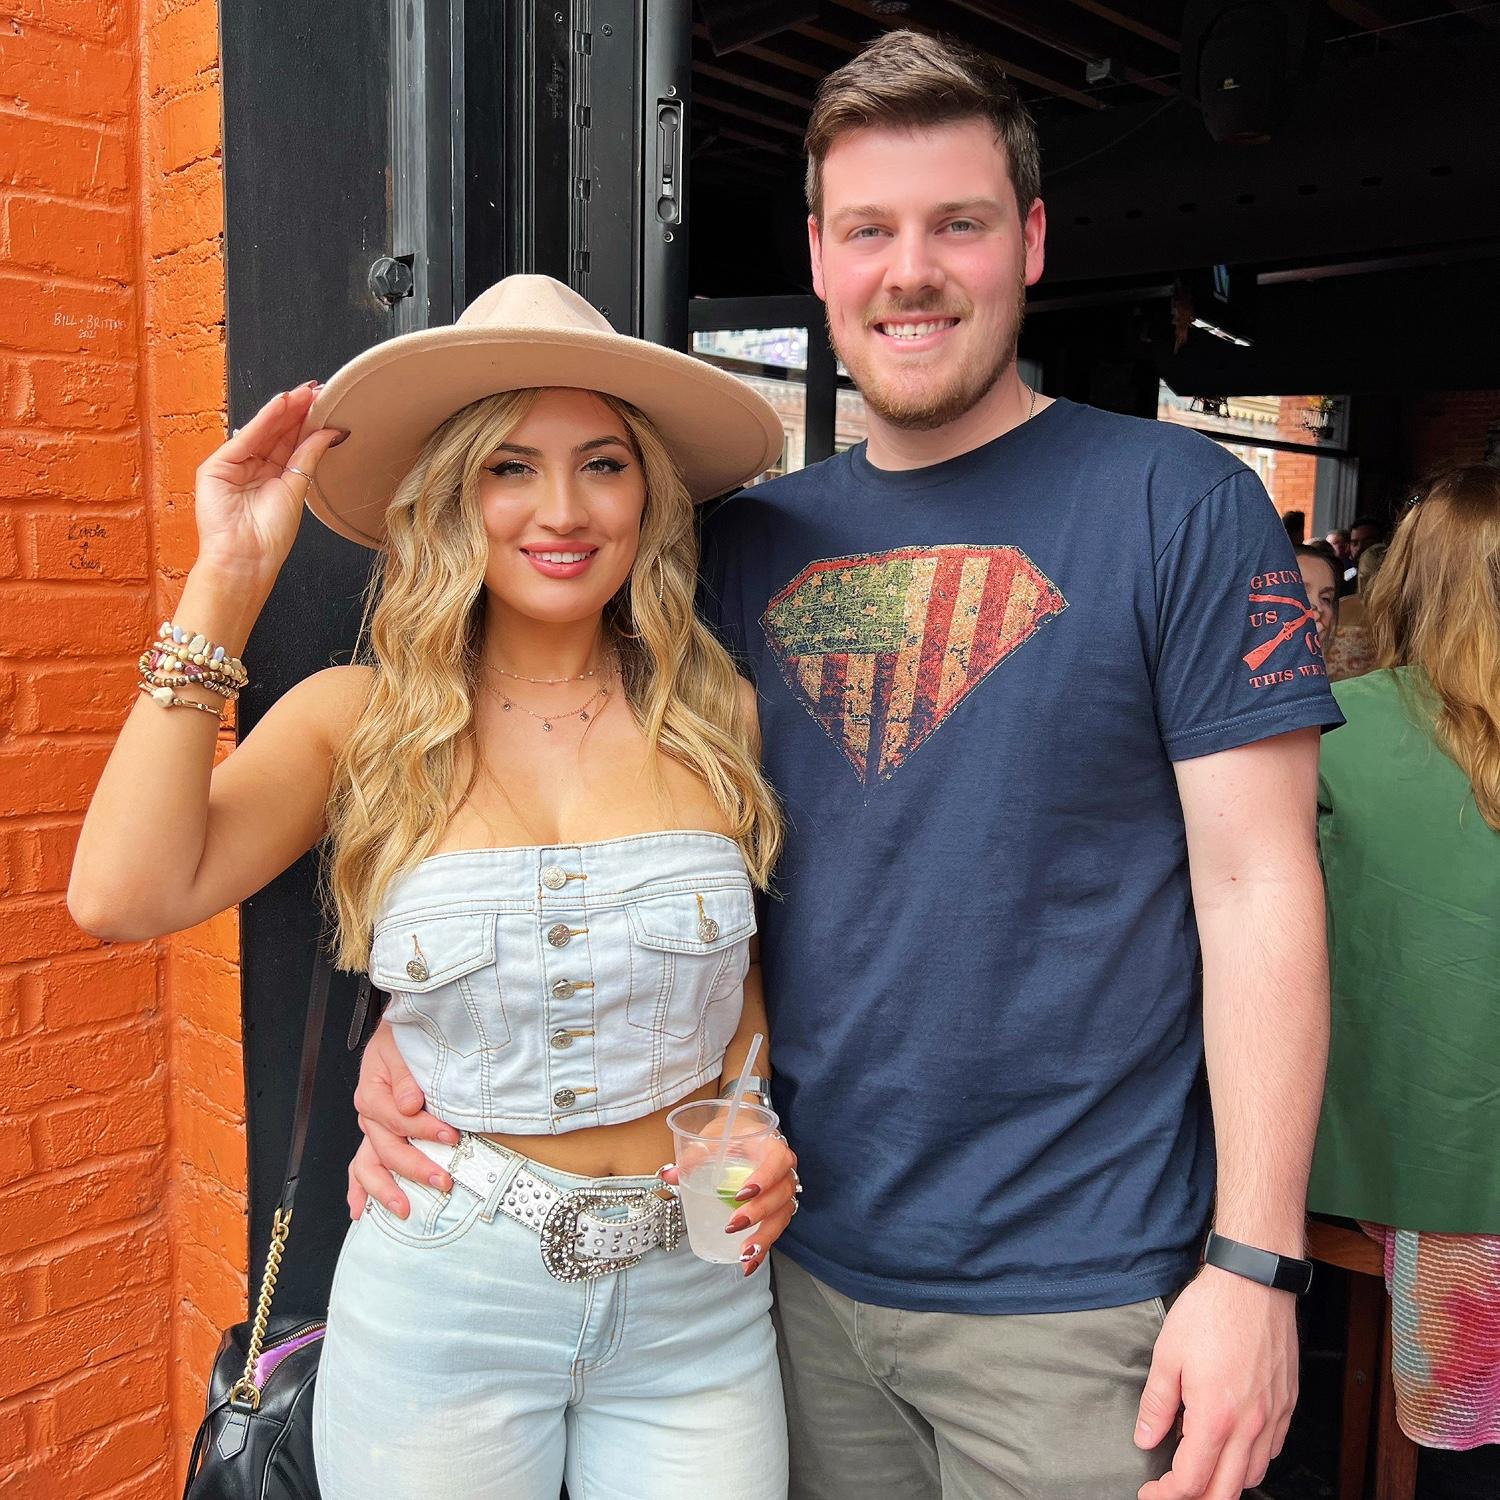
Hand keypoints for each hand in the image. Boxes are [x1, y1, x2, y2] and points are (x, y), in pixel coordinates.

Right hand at [194, 382, 343, 585]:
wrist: (246, 558)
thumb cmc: (269, 536)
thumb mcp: (296, 488)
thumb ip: (308, 457)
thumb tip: (329, 432)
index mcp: (273, 476)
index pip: (291, 442)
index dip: (307, 423)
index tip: (325, 403)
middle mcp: (253, 468)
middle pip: (278, 433)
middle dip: (297, 411)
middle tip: (318, 390)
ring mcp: (233, 465)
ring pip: (262, 432)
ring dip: (283, 410)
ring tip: (305, 393)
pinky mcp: (216, 466)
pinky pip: (245, 438)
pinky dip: (263, 420)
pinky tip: (281, 405)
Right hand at [347, 1020, 460, 1220]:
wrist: (400, 1031)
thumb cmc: (404, 1038)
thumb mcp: (402, 1048)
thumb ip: (405, 1077)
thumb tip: (410, 1104)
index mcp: (373, 1092)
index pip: (399, 1119)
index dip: (425, 1130)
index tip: (451, 1136)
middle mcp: (369, 1114)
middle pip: (387, 1148)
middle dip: (415, 1168)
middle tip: (442, 1180)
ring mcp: (372, 1127)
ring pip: (369, 1165)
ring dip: (385, 1190)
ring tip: (404, 1209)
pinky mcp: (378, 1134)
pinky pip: (360, 1165)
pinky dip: (359, 1189)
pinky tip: (360, 1210)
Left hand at [660, 1132, 799, 1277]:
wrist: (747, 1134)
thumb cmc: (733, 1134)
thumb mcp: (716, 1137)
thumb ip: (694, 1156)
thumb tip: (668, 1174)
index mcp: (772, 1147)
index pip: (776, 1162)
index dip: (763, 1178)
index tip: (741, 1194)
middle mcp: (785, 1171)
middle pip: (781, 1194)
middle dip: (758, 1213)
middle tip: (733, 1224)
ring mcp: (784, 1192)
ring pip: (782, 1217)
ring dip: (764, 1237)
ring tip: (744, 1254)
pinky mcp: (777, 1209)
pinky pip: (775, 1230)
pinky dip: (763, 1249)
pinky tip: (748, 1264)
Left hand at [1135, 1268, 1298, 1499]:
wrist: (1252, 1284)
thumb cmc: (1209, 1313)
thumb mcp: (1167, 1355)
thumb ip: (1156, 1405)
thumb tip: (1146, 1439)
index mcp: (1216, 1418)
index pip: (1192, 1482)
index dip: (1167, 1495)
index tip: (1151, 1492)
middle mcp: (1250, 1427)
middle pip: (1226, 1493)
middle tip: (1172, 1490)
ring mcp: (1273, 1417)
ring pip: (1252, 1476)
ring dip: (1225, 1484)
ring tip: (1200, 1468)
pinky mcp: (1286, 1405)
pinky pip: (1272, 1452)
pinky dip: (1250, 1462)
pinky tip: (1232, 1447)